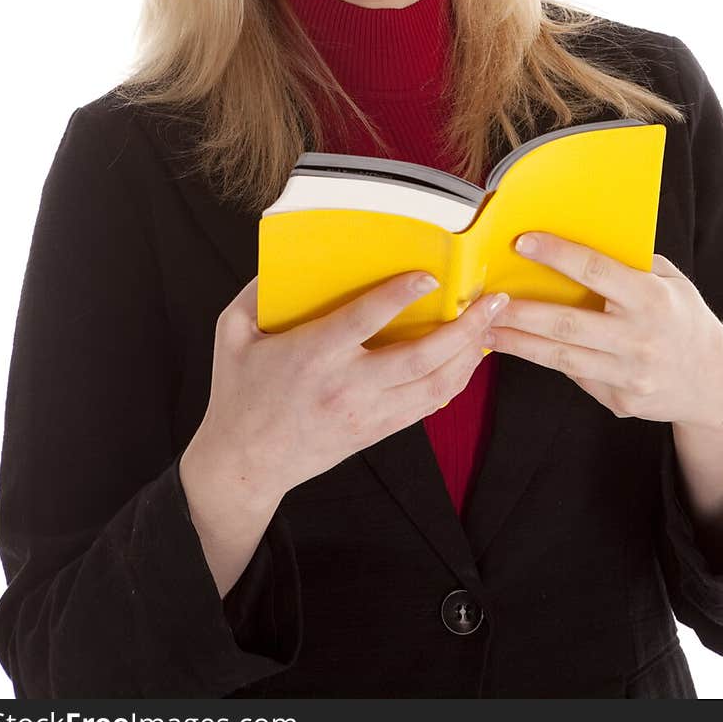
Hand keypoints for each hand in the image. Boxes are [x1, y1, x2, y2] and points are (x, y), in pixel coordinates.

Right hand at [194, 272, 506, 509]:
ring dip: (468, 355)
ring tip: (490, 325)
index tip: (430, 276)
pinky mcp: (375, 431)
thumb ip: (255, 292)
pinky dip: (454, 382)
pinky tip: (467, 359)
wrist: (244, 464)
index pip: (364, 321)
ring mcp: (366, 413)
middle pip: (418, 358)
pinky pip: (426, 407)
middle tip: (491, 300)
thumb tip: (282, 257)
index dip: (400, 296)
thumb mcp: (231, 333)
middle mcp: (346, 386)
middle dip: (463, 329)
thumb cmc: (238, 394)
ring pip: (433, 387)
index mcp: (312, 356)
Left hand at [489, 232, 722, 426]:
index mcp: (652, 299)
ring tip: (486, 332)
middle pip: (567, 324)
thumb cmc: (684, 320)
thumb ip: (631, 265)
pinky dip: (549, 362)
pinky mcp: (621, 400)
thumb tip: (581, 240)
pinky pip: (577, 377)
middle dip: (521, 312)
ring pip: (562, 358)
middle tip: (485, 301)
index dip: (557, 255)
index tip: (523, 242)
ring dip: (519, 344)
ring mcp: (630, 375)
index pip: (596, 270)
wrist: (714, 382)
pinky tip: (522, 349)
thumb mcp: (671, 283)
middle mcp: (639, 338)